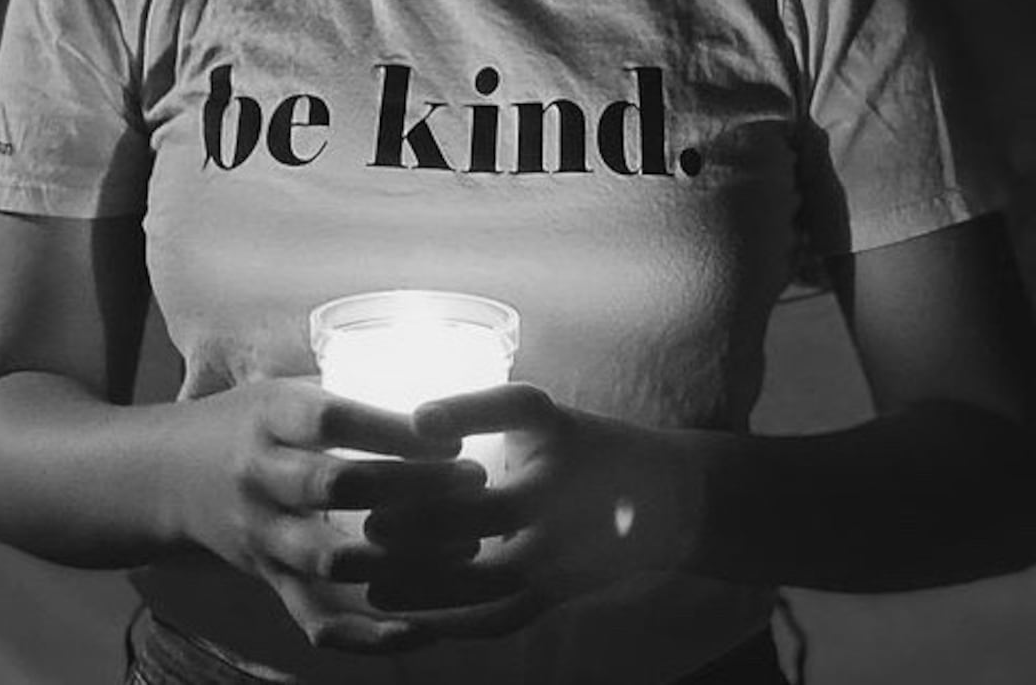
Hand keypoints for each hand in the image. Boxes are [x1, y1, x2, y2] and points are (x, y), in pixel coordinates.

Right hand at [170, 376, 491, 652]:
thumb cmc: (247, 422)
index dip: (390, 429)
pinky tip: (420, 629)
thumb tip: (434, 374)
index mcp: (268, 417)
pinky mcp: (268, 580)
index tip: (448, 433)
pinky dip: (367, 634)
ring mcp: (261, 535)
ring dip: (403, 558)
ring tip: (466, 546)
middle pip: (336, 486)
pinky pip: (316, 618)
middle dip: (412, 487)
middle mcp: (259, 475)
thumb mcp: (282, 390)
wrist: (167, 475)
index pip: (331, 420)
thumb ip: (343, 392)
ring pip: (331, 559)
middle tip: (474, 481)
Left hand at [354, 383, 697, 640]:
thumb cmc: (581, 444)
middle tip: (372, 526)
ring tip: (377, 587)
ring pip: (494, 578)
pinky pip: (505, 617)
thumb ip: (481, 410)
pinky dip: (458, 624)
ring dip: (432, 585)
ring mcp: (565, 548)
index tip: (418, 422)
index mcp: (557, 429)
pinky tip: (413, 621)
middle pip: (493, 508)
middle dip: (429, 520)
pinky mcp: (560, 591)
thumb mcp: (542, 413)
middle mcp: (564, 489)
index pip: (513, 410)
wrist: (663, 499)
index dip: (464, 413)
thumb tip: (410, 418)